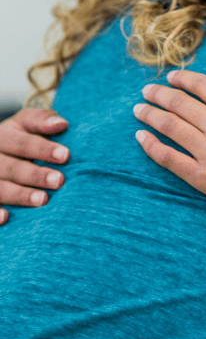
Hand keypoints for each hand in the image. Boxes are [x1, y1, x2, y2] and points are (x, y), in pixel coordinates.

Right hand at [0, 108, 69, 222]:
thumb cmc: (21, 137)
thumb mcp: (26, 124)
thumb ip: (42, 120)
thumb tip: (61, 124)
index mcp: (2, 136)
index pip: (22, 142)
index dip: (43, 149)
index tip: (65, 155)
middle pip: (12, 167)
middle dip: (35, 175)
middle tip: (59, 181)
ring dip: (20, 195)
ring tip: (43, 200)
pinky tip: (7, 218)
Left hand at [134, 62, 205, 288]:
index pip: (202, 85)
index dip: (183, 78)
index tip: (171, 76)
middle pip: (179, 103)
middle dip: (159, 94)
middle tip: (146, 90)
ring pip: (170, 128)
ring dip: (150, 115)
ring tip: (138, 110)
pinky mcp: (203, 178)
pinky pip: (169, 159)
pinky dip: (151, 147)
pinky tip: (141, 138)